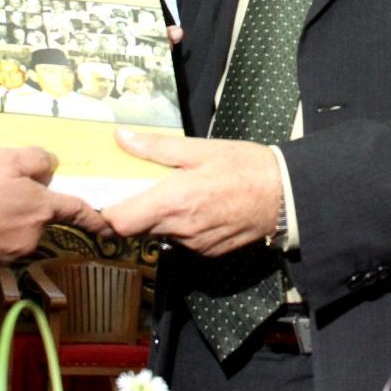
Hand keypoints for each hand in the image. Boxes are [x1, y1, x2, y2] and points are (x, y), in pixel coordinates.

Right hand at [0, 147, 108, 266]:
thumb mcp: (5, 157)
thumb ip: (37, 160)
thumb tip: (51, 169)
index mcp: (42, 210)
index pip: (77, 212)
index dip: (95, 219)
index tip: (110, 229)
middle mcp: (32, 237)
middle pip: (41, 218)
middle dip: (29, 204)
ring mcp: (10, 254)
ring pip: (19, 230)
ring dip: (8, 217)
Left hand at [101, 129, 279, 255]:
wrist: (284, 196)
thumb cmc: (245, 167)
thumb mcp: (200, 149)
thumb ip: (156, 148)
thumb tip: (122, 138)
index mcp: (172, 201)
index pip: (119, 222)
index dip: (106, 213)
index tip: (106, 199)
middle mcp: (179, 229)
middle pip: (137, 229)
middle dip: (135, 210)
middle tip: (144, 187)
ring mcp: (194, 245)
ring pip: (160, 234)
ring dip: (161, 217)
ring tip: (180, 193)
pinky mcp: (208, 252)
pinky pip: (182, 241)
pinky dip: (182, 226)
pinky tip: (200, 207)